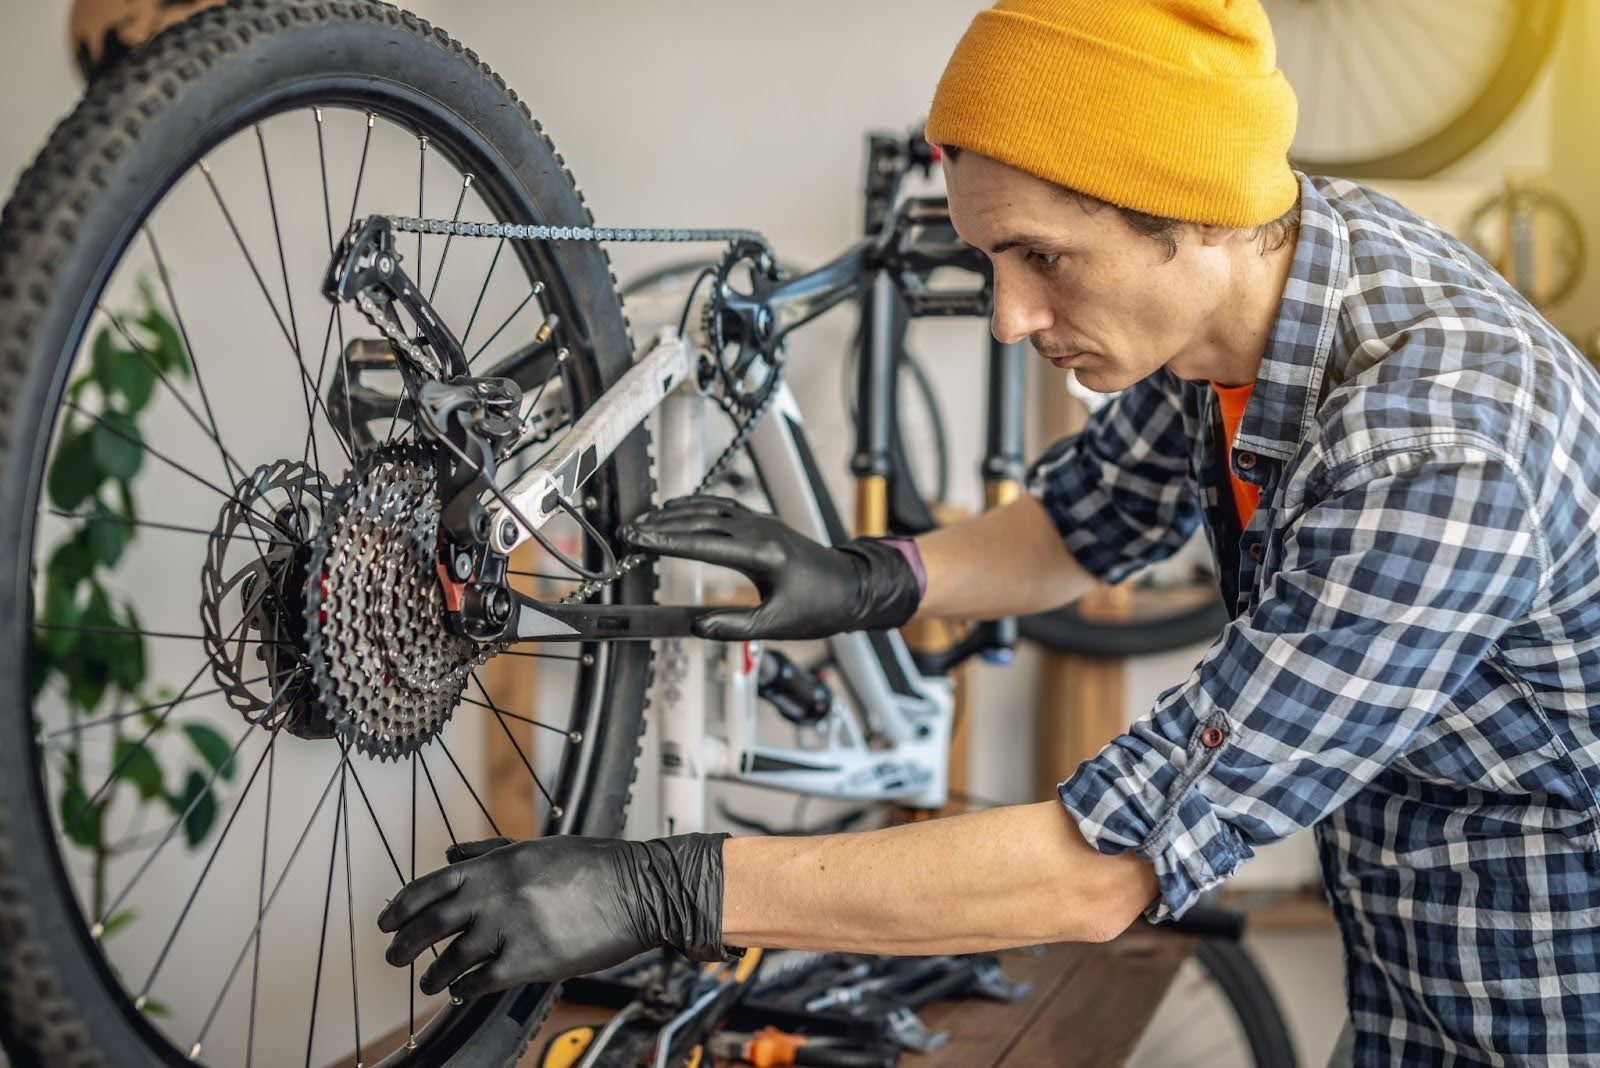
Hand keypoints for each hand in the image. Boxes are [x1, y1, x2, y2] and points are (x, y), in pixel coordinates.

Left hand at [377, 833, 735, 999]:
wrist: (639, 890)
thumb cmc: (593, 865)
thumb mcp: (537, 847)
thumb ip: (489, 851)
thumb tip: (449, 854)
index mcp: (496, 865)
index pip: (430, 885)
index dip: (400, 906)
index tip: (386, 921)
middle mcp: (494, 895)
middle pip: (430, 924)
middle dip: (404, 943)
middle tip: (392, 956)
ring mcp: (509, 929)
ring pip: (450, 959)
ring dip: (431, 974)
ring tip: (427, 983)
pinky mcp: (528, 962)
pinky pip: (480, 982)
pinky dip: (463, 989)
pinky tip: (460, 992)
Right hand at [619, 495, 922, 639]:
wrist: (851, 587)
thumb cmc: (819, 607)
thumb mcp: (776, 625)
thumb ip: (734, 627)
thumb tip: (697, 626)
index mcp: (761, 555)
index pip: (702, 544)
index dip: (665, 541)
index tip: (638, 540)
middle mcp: (760, 531)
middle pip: (700, 521)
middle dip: (661, 525)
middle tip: (629, 532)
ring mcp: (762, 523)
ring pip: (710, 509)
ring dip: (675, 513)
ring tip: (645, 521)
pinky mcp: (763, 523)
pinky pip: (724, 507)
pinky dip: (697, 505)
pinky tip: (679, 509)